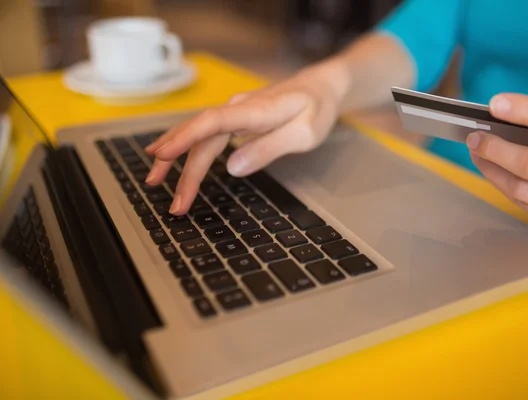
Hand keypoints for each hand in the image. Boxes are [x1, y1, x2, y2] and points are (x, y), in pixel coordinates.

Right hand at [144, 63, 347, 214]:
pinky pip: (205, 133)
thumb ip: (269, 148)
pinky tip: (169, 158)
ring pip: (199, 135)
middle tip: (173, 203)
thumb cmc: (317, 109)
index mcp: (256, 110)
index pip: (212, 122)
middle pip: (200, 135)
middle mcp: (238, 107)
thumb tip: (233, 168)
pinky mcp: (235, 117)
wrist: (320, 86)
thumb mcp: (305, 133)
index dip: (185, 139)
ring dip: (175, 157)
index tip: (162, 157)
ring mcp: (235, 111)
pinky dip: (186, 147)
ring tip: (154, 181)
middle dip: (180, 167)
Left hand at [468, 93, 527, 243]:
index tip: (496, 103)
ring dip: (492, 171)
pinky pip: (527, 207)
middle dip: (495, 149)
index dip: (527, 110)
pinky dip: (507, 188)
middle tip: (475, 138)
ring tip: (479, 156)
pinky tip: (497, 176)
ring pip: (521, 190)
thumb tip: (508, 132)